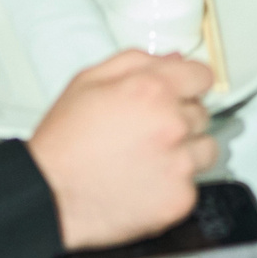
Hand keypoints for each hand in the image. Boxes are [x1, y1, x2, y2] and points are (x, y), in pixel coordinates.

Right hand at [26, 51, 216, 249]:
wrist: (50, 195)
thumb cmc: (64, 142)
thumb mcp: (89, 81)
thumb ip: (138, 61)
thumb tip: (174, 59)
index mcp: (153, 90)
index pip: (202, 76)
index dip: (189, 83)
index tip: (183, 93)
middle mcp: (172, 125)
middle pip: (202, 113)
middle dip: (179, 118)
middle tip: (146, 131)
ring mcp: (179, 164)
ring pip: (205, 149)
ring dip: (185, 151)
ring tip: (148, 158)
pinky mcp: (179, 198)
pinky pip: (194, 185)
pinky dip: (174, 184)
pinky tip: (145, 182)